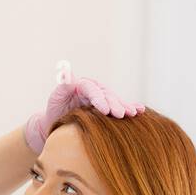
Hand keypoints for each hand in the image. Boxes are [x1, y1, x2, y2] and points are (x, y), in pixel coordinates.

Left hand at [24, 72, 144, 152]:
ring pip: (116, 101)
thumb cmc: (54, 111)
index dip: (100, 99)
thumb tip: (65, 70)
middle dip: (115, 104)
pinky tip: (140, 110)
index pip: (93, 90)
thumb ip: (63, 85)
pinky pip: (121, 105)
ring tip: (133, 113)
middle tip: (122, 115)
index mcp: (83, 85)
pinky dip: (131, 106)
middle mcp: (95, 90)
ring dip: (126, 106)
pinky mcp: (107, 107)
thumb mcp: (56, 98)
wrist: (56, 124)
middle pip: (107, 95)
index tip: (106, 111)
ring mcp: (102, 98)